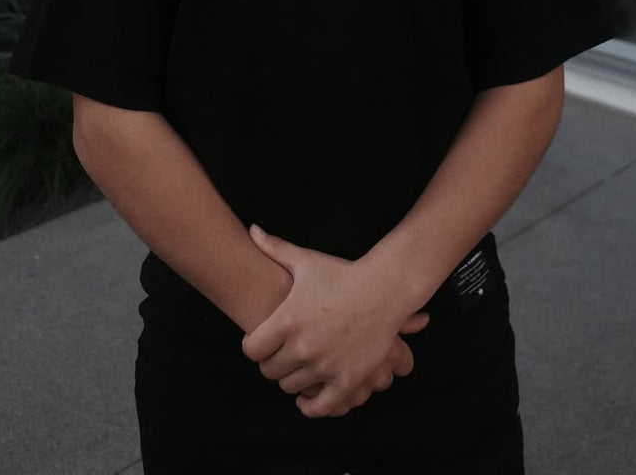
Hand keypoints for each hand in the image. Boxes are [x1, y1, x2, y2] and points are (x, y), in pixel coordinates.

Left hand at [241, 224, 429, 417]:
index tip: (261, 341)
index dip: (254, 345)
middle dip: (273, 362)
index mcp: (288, 320)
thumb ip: (275, 248)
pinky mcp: (346, 380)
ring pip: (291, 387)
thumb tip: (252, 230)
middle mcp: (302, 347)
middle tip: (281, 354)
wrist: (384, 288)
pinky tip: (307, 398)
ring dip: (293, 378)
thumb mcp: (307, 261)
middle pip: (269, 370)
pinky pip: (319, 407)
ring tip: (298, 367)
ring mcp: (325, 366)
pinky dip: (310, 406)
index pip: (251, 349)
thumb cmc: (343, 274)